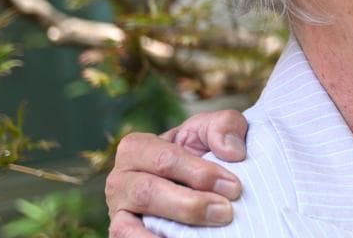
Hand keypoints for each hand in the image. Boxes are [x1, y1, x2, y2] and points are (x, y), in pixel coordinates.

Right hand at [105, 110, 248, 235]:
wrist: (201, 179)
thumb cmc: (204, 149)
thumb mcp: (215, 129)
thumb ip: (224, 126)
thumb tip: (231, 152)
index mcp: (137, 148)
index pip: (166, 160)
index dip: (200, 174)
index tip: (234, 187)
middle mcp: (120, 180)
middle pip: (147, 193)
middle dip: (190, 205)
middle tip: (225, 212)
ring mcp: (118, 210)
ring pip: (130, 226)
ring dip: (168, 232)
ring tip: (203, 235)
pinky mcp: (123, 232)